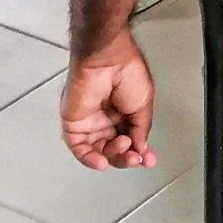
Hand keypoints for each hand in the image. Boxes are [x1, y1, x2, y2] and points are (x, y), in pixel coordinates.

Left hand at [59, 37, 157, 169]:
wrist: (108, 61)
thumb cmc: (128, 75)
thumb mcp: (143, 104)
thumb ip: (141, 130)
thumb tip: (140, 150)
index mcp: (123, 114)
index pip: (130, 140)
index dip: (139, 153)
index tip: (149, 161)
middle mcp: (106, 120)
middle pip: (114, 149)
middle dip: (127, 157)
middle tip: (136, 157)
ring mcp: (89, 123)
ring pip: (98, 151)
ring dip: (112, 156)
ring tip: (124, 146)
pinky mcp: (73, 124)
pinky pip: (79, 148)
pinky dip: (90, 159)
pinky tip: (103, 161)